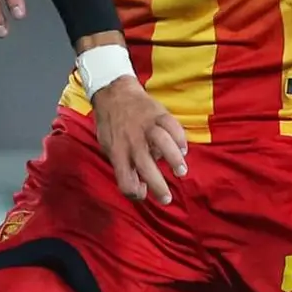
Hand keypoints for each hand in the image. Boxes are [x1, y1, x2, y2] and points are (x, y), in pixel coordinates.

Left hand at [92, 76, 187, 203]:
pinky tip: (183, 149)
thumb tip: (141, 186)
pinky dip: (180, 139)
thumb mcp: (108, 146)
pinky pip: (173, 126)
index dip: (134, 193)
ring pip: (163, 143)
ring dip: (174, 160)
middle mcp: (131, 141)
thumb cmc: (111, 124)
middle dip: (158, 187)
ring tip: (180, 171)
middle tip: (167, 199)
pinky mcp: (158, 113)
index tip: (144, 193)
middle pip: (146, 167)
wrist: (113, 92)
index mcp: (117, 152)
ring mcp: (146, 126)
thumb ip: (123, 165)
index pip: (124, 180)